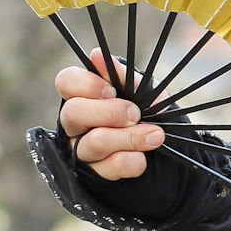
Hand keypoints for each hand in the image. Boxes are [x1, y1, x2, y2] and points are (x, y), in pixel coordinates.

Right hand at [57, 54, 164, 179]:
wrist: (165, 152)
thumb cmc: (146, 113)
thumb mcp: (143, 92)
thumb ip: (124, 76)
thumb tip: (97, 56)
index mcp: (83, 96)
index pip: (66, 82)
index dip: (86, 85)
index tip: (112, 90)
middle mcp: (75, 123)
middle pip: (73, 113)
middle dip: (110, 112)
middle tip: (136, 114)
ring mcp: (81, 149)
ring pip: (94, 143)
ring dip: (130, 138)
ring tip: (155, 135)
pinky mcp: (95, 174)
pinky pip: (110, 167)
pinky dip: (133, 161)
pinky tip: (144, 156)